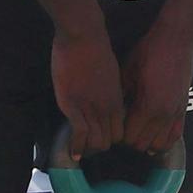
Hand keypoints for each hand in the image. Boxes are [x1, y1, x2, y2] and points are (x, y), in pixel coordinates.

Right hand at [51, 26, 124, 160]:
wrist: (83, 37)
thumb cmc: (95, 48)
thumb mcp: (109, 72)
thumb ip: (108, 88)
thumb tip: (103, 94)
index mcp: (117, 99)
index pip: (120, 130)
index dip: (111, 136)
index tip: (102, 137)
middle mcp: (107, 108)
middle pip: (109, 140)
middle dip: (100, 146)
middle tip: (89, 147)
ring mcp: (91, 109)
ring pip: (96, 141)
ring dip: (88, 149)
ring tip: (81, 153)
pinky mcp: (74, 107)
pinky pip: (79, 135)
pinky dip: (76, 147)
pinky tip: (72, 155)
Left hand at [120, 25, 192, 157]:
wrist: (176, 41)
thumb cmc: (149, 52)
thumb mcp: (127, 72)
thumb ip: (121, 95)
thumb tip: (112, 112)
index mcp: (147, 106)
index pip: (130, 136)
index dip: (119, 136)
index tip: (114, 127)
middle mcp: (163, 115)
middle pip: (143, 144)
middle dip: (131, 141)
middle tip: (123, 130)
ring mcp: (176, 113)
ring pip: (160, 144)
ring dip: (147, 142)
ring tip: (138, 133)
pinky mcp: (184, 109)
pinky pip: (175, 135)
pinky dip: (165, 140)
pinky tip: (155, 136)